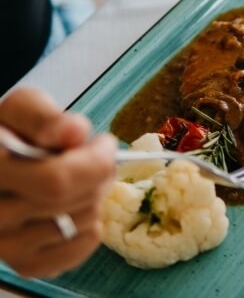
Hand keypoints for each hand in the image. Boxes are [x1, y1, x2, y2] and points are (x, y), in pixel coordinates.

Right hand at [0, 88, 115, 277]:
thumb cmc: (10, 135)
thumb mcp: (22, 110)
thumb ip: (46, 118)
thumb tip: (75, 132)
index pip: (56, 181)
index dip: (94, 161)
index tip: (104, 143)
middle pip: (72, 201)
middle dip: (98, 174)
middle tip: (96, 158)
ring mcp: (4, 245)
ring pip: (81, 224)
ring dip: (95, 198)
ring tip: (80, 181)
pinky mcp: (22, 263)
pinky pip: (76, 252)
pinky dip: (90, 229)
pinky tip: (77, 207)